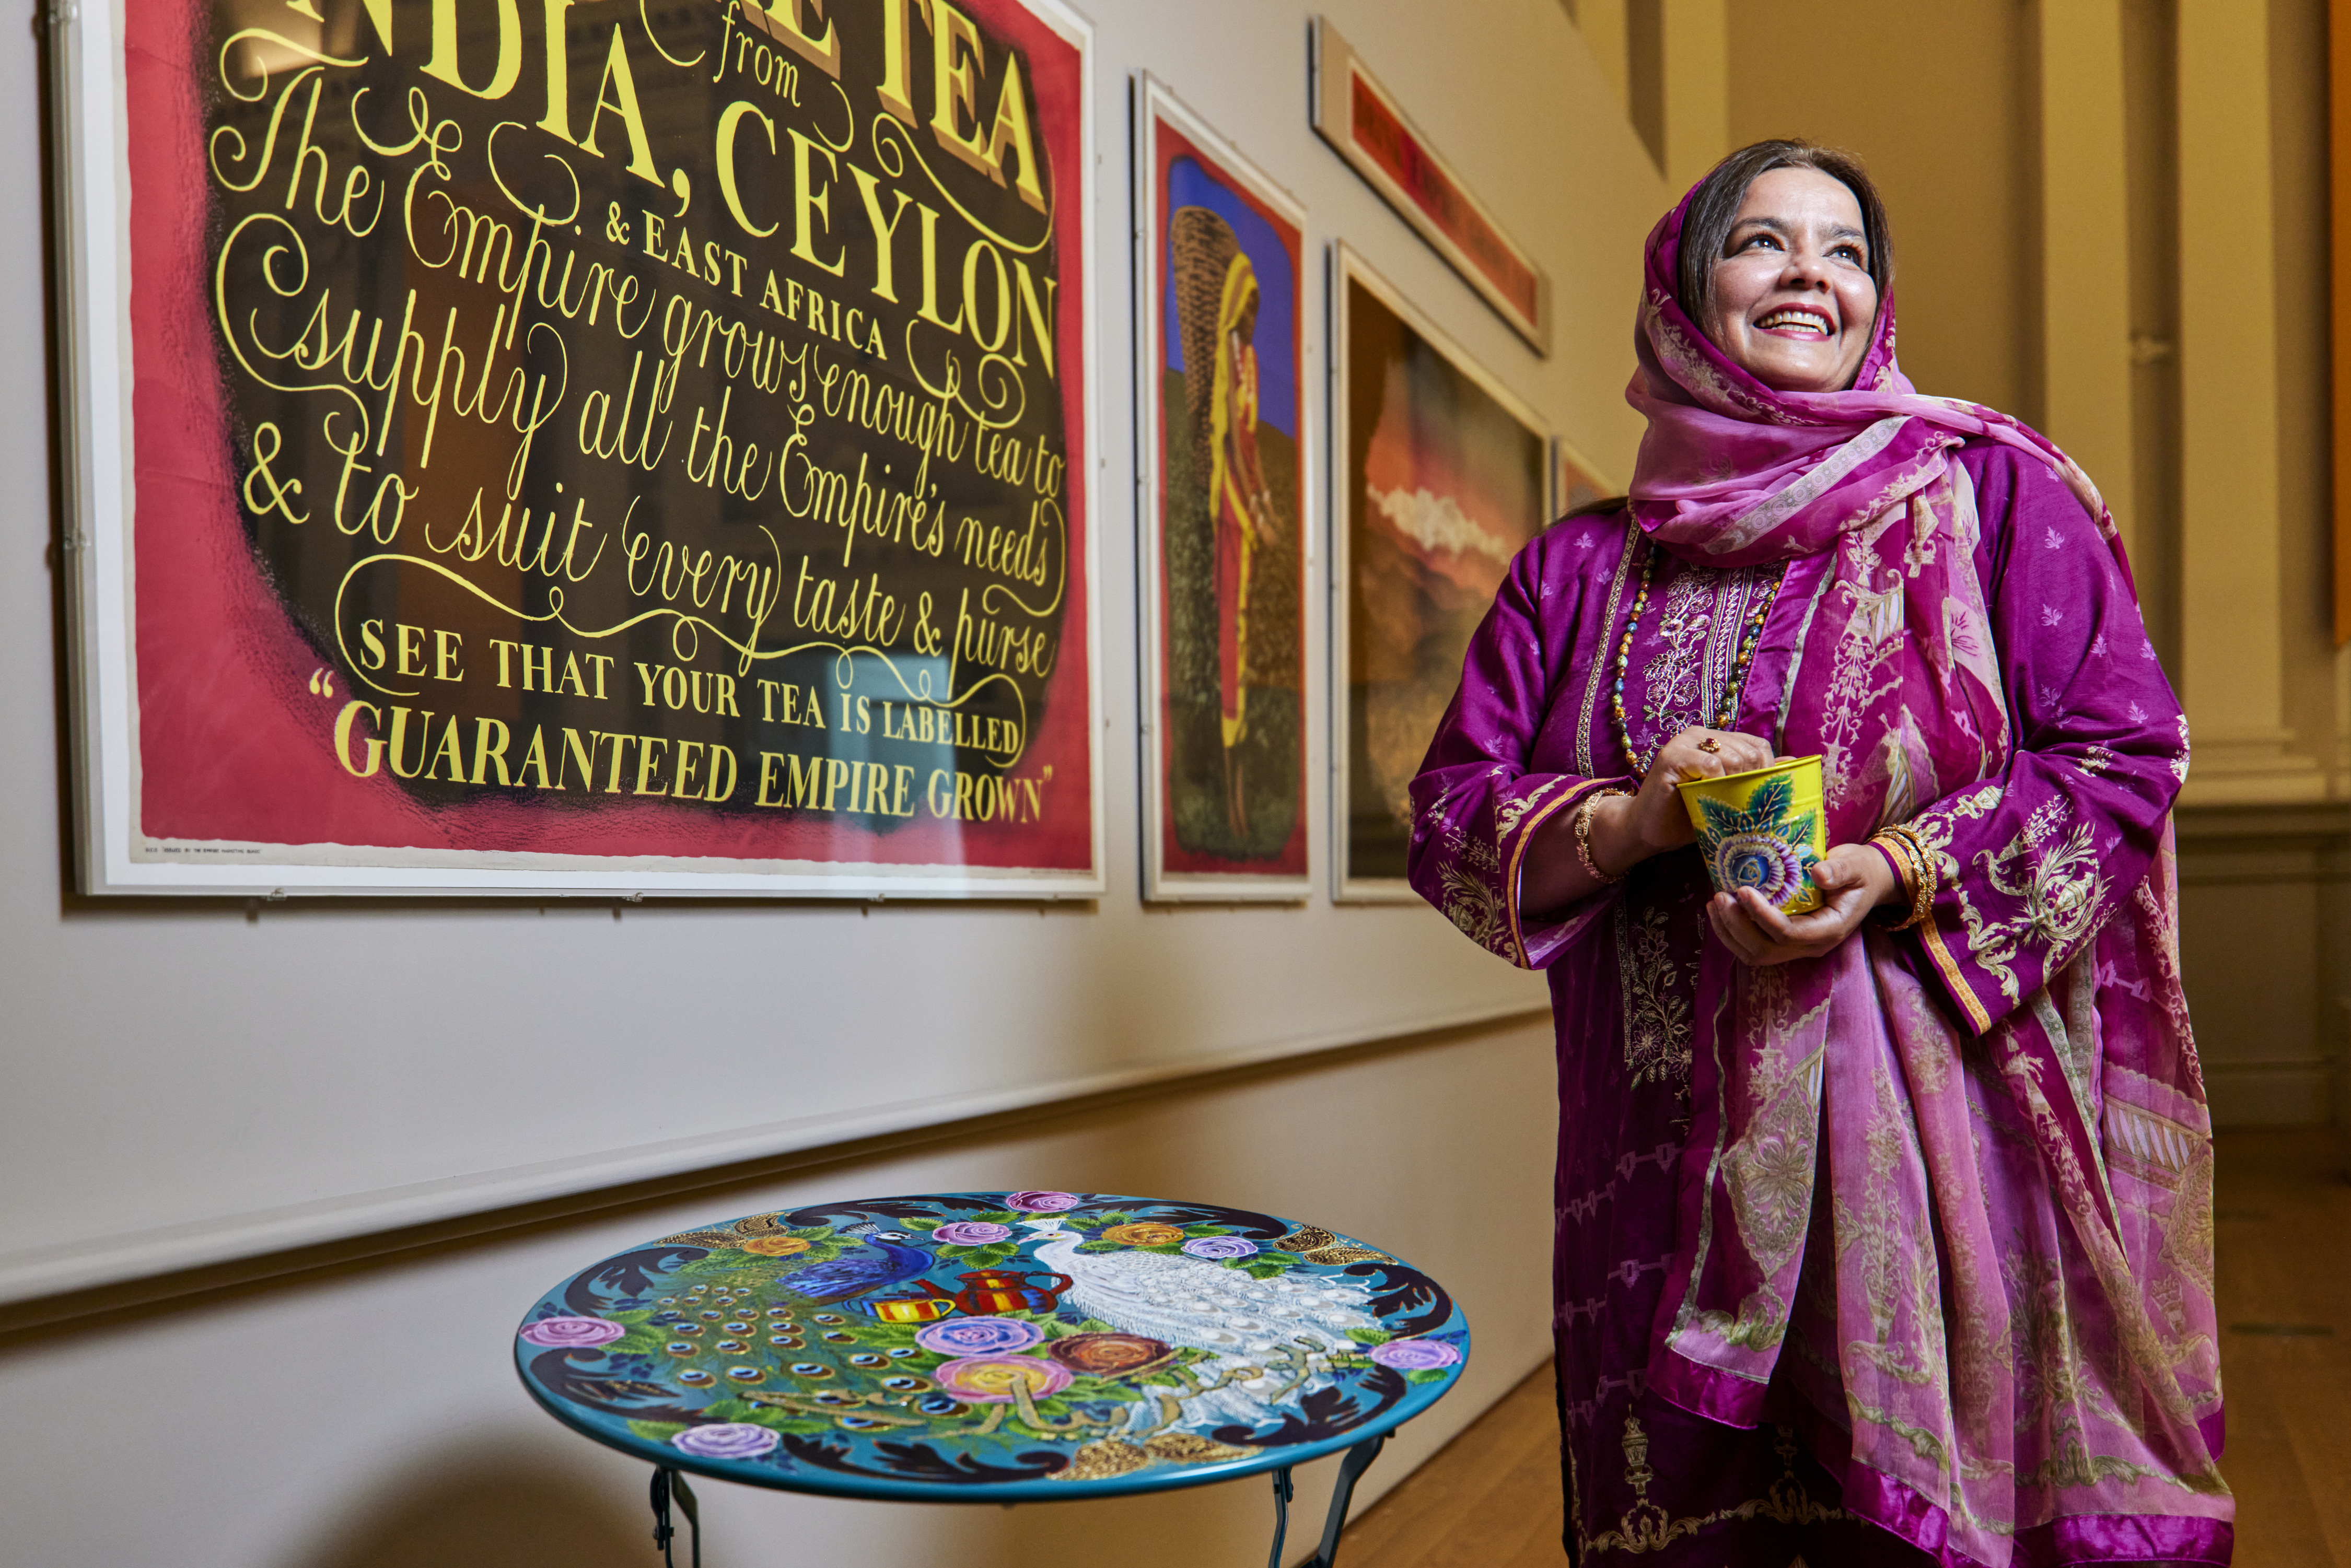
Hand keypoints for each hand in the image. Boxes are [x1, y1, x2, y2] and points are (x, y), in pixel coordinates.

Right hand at [1584, 728, 1777, 875]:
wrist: (1648, 830)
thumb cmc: (1687, 815)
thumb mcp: (1727, 797)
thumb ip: (1755, 778)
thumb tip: (1793, 762)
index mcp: (1715, 740)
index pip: (1758, 745)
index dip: (1766, 770)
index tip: (1760, 796)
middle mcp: (1700, 735)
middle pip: (1749, 751)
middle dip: (1752, 780)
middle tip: (1741, 804)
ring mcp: (1683, 742)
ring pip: (1732, 756)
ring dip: (1734, 784)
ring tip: (1723, 802)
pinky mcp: (1670, 757)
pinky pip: (1708, 763)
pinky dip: (1715, 781)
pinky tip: (1706, 794)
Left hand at [1705, 842, 1899, 965]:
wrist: (1865, 882)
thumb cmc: (1859, 871)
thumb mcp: (1856, 865)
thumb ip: (1841, 870)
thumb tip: (1818, 872)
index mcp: (1829, 930)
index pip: (1788, 934)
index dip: (1762, 915)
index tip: (1743, 890)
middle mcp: (1811, 945)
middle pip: (1765, 949)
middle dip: (1737, 926)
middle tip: (1720, 896)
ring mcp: (1796, 946)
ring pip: (1754, 953)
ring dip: (1729, 932)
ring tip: (1715, 903)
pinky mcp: (1784, 940)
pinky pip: (1752, 946)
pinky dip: (1731, 932)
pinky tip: (1719, 910)